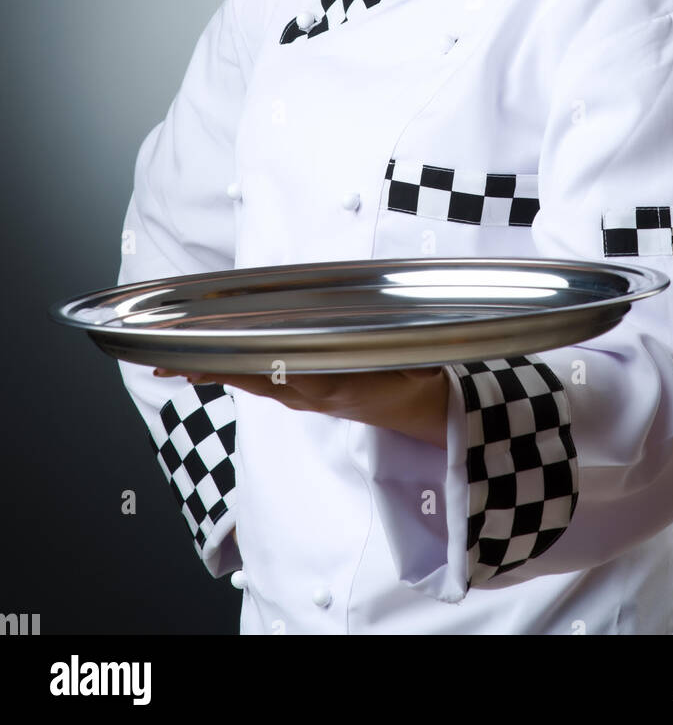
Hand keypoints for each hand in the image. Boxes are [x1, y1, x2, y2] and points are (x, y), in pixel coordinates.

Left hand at [152, 364, 449, 448]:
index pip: (271, 371)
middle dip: (209, 370)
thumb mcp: (402, 359)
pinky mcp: (311, 397)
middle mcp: (310, 394)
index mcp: (328, 384)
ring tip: (182, 369)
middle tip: (169, 367)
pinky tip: (222, 370)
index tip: (199, 359)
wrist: (427, 413)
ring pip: (254, 382)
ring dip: (219, 373)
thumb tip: (365, 336)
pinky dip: (240, 375)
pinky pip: (268, 384)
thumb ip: (381, 350)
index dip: (232, 365)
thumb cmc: (414, 378)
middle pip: (250, 378)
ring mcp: (308, 398)